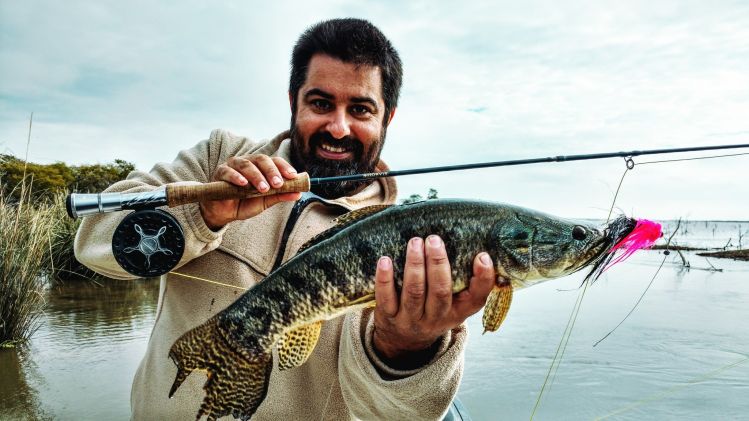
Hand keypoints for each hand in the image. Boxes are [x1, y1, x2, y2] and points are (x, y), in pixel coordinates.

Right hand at [200, 154, 301, 229]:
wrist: (225, 213)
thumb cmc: (245, 203)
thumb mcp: (265, 201)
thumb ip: (280, 195)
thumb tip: (299, 193)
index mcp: (261, 167)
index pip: (274, 161)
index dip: (284, 167)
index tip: (293, 176)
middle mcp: (248, 162)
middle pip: (261, 160)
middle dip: (271, 171)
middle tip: (278, 184)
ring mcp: (233, 165)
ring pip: (246, 165)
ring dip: (256, 176)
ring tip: (263, 188)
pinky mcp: (220, 172)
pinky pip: (228, 171)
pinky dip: (236, 176)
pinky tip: (243, 183)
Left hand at [373, 235, 494, 361]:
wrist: (403, 342)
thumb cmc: (433, 310)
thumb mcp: (453, 304)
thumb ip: (465, 282)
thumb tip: (478, 249)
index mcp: (457, 312)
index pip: (476, 299)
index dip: (483, 279)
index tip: (482, 256)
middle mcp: (436, 318)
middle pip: (440, 292)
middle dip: (438, 264)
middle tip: (434, 240)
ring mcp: (411, 320)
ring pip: (414, 292)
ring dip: (415, 265)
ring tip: (415, 242)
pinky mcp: (388, 317)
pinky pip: (386, 298)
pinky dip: (385, 279)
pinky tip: (385, 260)